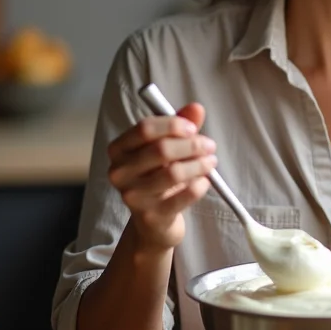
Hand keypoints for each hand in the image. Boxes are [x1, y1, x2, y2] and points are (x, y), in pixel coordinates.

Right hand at [107, 103, 215, 250]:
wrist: (153, 222)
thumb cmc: (159, 177)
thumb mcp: (168, 148)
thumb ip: (181, 126)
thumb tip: (197, 108)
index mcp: (119, 149)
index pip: (145, 128)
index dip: (173, 124)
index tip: (193, 128)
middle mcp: (119, 172)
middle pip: (160, 149)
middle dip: (192, 145)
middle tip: (210, 146)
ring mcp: (133, 196)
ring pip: (174, 173)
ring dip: (199, 164)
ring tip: (211, 162)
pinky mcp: (151, 216)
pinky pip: (183, 196)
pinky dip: (200, 185)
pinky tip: (205, 181)